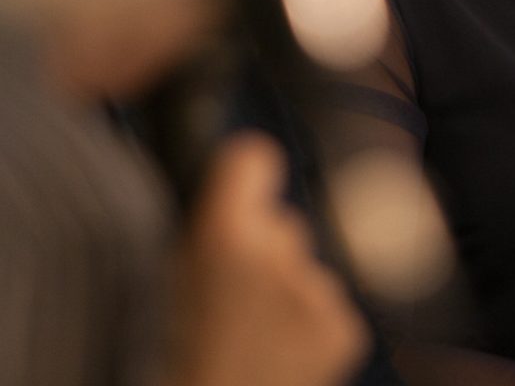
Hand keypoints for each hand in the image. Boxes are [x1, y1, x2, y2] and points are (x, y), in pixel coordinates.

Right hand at [173, 134, 369, 385]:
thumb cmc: (176, 356)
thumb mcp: (171, 281)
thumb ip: (208, 231)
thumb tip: (231, 188)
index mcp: (225, 235)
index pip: (253, 158)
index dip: (247, 175)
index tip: (244, 187)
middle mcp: (280, 252)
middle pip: (285, 225)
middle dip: (266, 251)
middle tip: (233, 300)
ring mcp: (316, 291)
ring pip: (305, 268)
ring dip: (286, 291)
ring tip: (252, 336)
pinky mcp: (343, 328)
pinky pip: (326, 304)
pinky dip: (307, 324)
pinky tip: (278, 354)